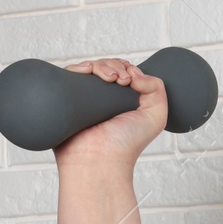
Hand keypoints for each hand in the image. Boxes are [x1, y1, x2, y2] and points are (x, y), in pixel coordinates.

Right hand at [53, 57, 167, 169]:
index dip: (128, 68)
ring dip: (101, 65)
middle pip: (106, 67)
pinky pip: (68, 74)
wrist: (99, 159)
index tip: (132, 80)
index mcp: (122, 101)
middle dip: (115, 66)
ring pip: (89, 67)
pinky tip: (88, 72)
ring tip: (110, 79)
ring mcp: (83, 98)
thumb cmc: (126, 144)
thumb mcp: (155, 117)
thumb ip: (157, 90)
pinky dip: (79, 67)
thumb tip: (136, 72)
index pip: (123, 72)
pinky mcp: (65, 98)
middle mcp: (102, 99)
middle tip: (122, 80)